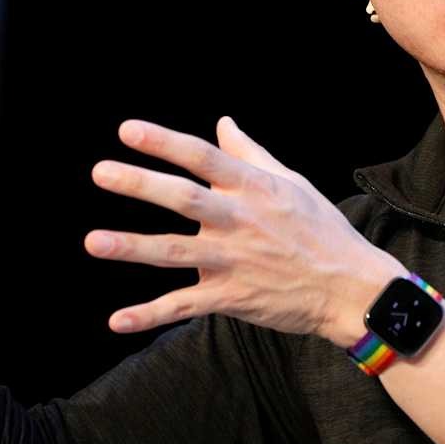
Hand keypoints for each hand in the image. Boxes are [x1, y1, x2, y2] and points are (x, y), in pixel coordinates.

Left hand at [84, 115, 402, 346]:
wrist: (351, 287)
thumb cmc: (322, 229)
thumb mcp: (292, 182)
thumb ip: (251, 153)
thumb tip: (222, 122)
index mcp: (255, 188)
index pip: (203, 157)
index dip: (164, 143)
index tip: (127, 130)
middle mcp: (241, 220)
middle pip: (183, 198)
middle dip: (140, 185)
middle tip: (100, 172)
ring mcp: (235, 260)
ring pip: (175, 252)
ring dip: (132, 247)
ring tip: (93, 241)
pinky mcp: (232, 297)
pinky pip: (184, 306)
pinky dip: (150, 315)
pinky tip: (117, 321)